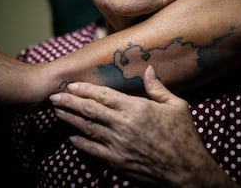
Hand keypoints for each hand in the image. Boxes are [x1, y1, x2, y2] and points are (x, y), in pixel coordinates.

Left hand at [49, 65, 214, 186]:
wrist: (186, 171)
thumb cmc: (183, 136)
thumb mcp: (176, 106)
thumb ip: (158, 88)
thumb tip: (148, 70)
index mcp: (136, 108)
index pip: (103, 95)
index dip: (85, 89)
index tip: (71, 85)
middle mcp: (123, 125)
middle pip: (90, 110)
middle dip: (70, 102)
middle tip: (53, 96)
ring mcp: (118, 145)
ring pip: (87, 129)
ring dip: (70, 119)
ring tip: (57, 112)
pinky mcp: (117, 162)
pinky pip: (93, 151)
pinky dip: (80, 144)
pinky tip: (71, 138)